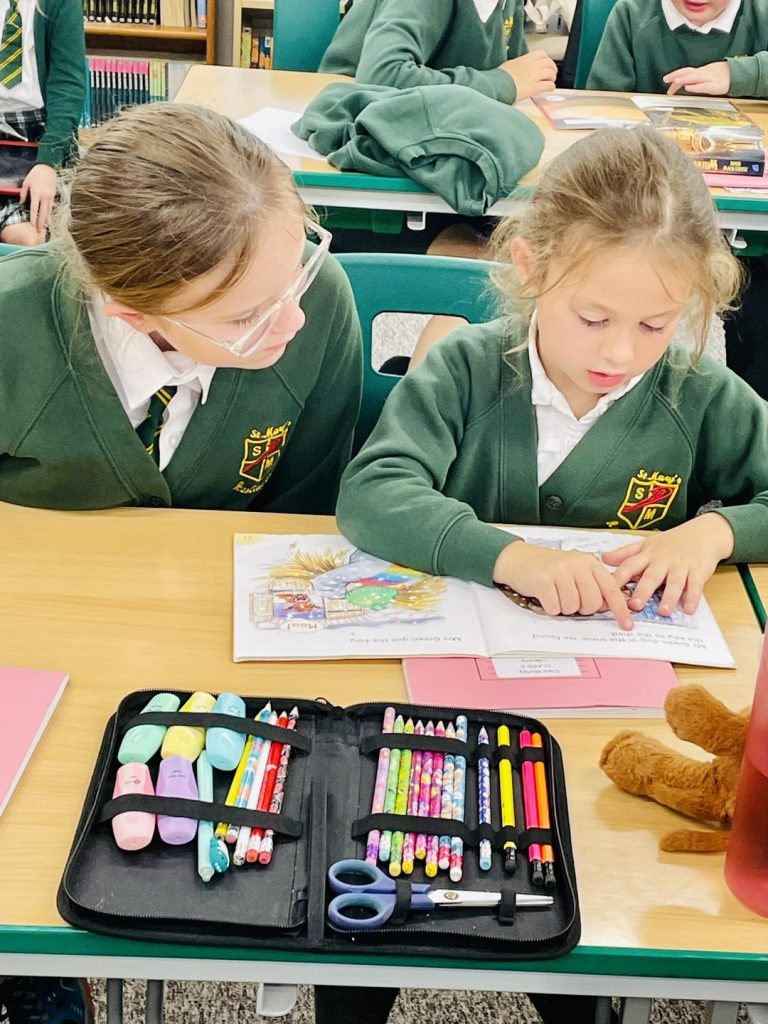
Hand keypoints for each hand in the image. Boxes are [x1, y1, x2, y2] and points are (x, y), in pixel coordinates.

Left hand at [20, 163, 57, 233]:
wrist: (48, 168)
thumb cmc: (35, 174)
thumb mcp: (26, 182)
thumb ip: (23, 193)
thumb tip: (21, 203)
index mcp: (36, 193)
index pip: (35, 208)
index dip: (34, 217)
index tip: (32, 225)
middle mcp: (44, 196)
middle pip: (43, 212)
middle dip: (41, 222)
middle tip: (40, 230)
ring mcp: (50, 196)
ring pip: (49, 211)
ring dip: (47, 220)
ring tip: (46, 227)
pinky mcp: (54, 195)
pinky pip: (52, 207)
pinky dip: (50, 214)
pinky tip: (50, 219)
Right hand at [493, 540, 633, 628]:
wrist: (517, 558)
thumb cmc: (549, 568)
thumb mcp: (575, 571)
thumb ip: (594, 585)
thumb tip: (609, 606)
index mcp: (589, 562)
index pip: (611, 588)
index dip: (620, 609)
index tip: (627, 625)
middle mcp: (577, 564)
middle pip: (592, 603)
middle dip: (582, 609)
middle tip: (570, 599)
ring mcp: (560, 571)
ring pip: (573, 608)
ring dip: (563, 608)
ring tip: (555, 594)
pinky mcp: (543, 580)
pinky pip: (554, 608)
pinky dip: (550, 608)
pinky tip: (545, 596)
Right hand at [499, 51, 557, 100]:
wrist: (499, 84)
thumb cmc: (501, 76)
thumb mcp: (511, 64)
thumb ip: (520, 64)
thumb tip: (520, 67)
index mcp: (527, 58)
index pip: (543, 54)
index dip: (547, 60)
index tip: (547, 64)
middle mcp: (533, 65)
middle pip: (549, 64)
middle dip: (552, 69)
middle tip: (552, 74)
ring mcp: (535, 76)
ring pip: (551, 74)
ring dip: (552, 78)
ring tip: (551, 81)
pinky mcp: (535, 87)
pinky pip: (548, 85)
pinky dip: (551, 87)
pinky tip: (550, 88)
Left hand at [601, 513, 734, 616]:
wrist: (704, 533)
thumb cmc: (672, 542)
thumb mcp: (647, 544)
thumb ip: (626, 553)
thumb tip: (603, 558)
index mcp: (648, 555)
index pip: (630, 566)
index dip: (618, 578)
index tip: (607, 590)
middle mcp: (663, 561)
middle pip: (651, 576)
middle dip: (643, 590)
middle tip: (634, 606)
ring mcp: (681, 566)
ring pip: (674, 582)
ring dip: (669, 597)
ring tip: (663, 612)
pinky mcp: (698, 571)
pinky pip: (695, 585)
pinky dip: (692, 597)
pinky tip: (688, 609)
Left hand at [663, 61, 730, 95]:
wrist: (737, 75)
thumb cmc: (719, 77)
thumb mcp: (706, 77)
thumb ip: (695, 80)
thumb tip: (682, 85)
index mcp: (700, 72)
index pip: (686, 71)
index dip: (676, 74)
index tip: (666, 80)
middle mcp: (704, 74)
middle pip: (688, 72)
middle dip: (677, 76)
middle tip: (666, 80)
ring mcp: (710, 79)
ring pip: (695, 77)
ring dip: (684, 79)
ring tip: (675, 82)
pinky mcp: (717, 86)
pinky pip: (705, 86)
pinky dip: (696, 86)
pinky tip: (689, 87)